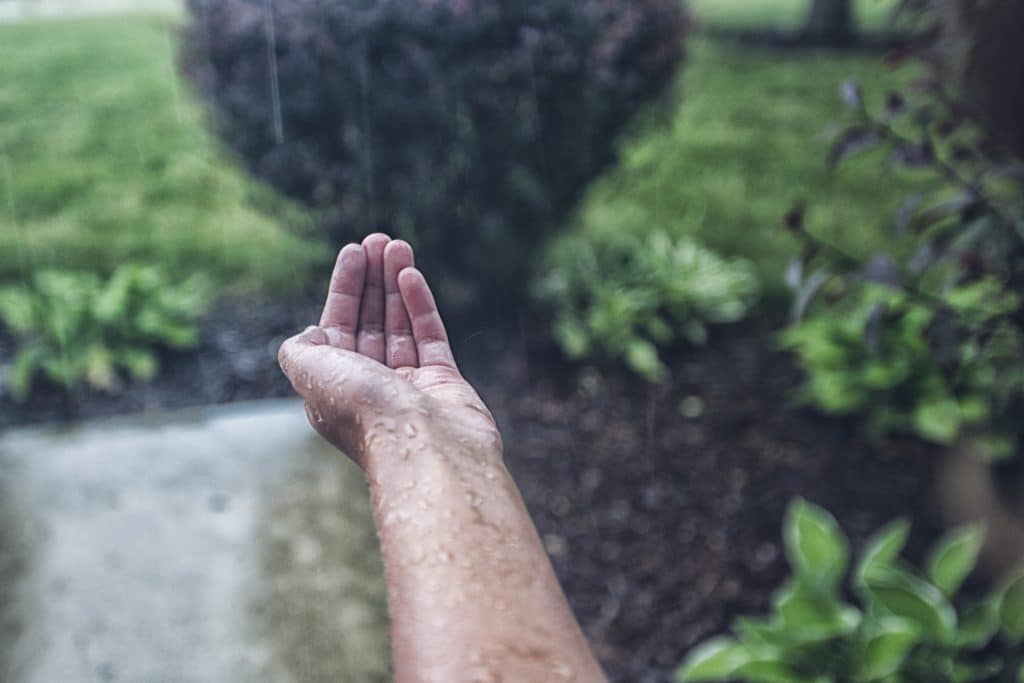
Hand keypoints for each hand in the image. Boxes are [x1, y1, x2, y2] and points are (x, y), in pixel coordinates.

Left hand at [278, 234, 500, 468]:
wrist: (425, 448)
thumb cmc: (366, 413)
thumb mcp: (311, 375)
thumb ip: (298, 351)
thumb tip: (308, 333)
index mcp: (336, 387)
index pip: (337, 327)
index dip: (343, 288)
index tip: (354, 251)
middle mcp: (371, 386)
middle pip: (369, 321)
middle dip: (371, 279)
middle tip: (379, 239)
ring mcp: (409, 385)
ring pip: (400, 323)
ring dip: (395, 283)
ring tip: (398, 245)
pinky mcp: (444, 383)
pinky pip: (430, 335)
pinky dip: (419, 304)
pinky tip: (411, 275)